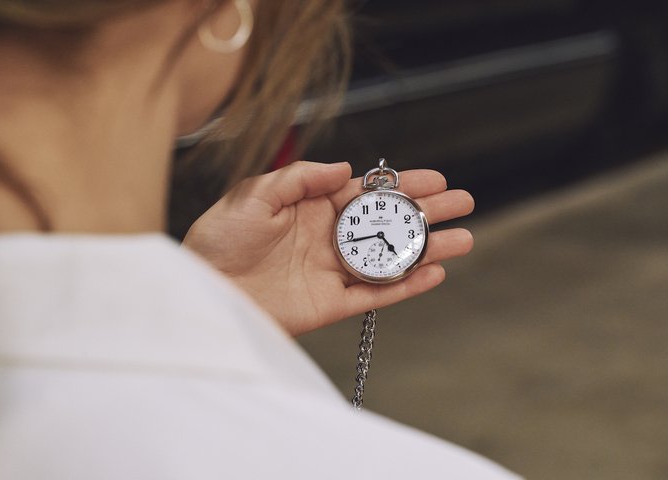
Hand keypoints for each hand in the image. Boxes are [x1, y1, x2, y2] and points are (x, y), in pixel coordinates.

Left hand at [183, 161, 474, 335]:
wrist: (204, 290)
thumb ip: (301, 179)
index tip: (435, 178)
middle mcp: (328, 238)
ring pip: (390, 259)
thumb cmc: (218, 240)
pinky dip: (405, 286)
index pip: (367, 193)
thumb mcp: (254, 195)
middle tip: (462, 203)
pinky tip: (434, 274)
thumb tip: (346, 170)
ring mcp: (332, 271)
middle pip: (387, 224)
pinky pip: (375, 294)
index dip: (402, 186)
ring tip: (463, 239)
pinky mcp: (330, 304)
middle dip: (426, 212)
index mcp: (312, 208)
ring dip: (427, 250)